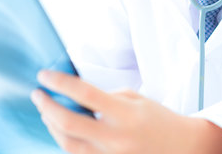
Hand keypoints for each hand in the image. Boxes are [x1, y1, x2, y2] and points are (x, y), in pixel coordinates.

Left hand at [31, 71, 221, 153]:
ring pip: (67, 143)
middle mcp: (115, 138)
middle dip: (47, 107)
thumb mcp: (136, 99)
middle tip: (37, 94)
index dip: (61, 83)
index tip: (44, 75)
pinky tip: (60, 128)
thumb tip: (76, 96)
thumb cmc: (160, 119)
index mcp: (125, 114)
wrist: (183, 148)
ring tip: (46, 110)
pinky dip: (64, 140)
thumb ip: (106, 98)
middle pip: (68, 123)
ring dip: (51, 125)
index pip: (85, 95)